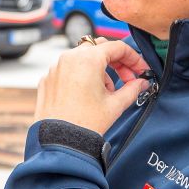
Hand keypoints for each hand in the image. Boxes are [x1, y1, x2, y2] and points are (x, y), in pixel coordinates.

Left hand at [33, 37, 150, 134]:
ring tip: (106, 92)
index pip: (116, 47)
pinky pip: (68, 70)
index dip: (133, 58)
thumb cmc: (84, 124)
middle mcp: (69, 58)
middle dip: (116, 62)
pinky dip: (81, 76)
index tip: (139, 69)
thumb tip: (140, 83)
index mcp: (87, 59)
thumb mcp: (115, 105)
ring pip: (82, 58)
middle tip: (127, 79)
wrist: (60, 141)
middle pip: (99, 48)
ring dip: (99, 69)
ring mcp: (56, 68)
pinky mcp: (48, 80)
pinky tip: (88, 95)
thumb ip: (132, 89)